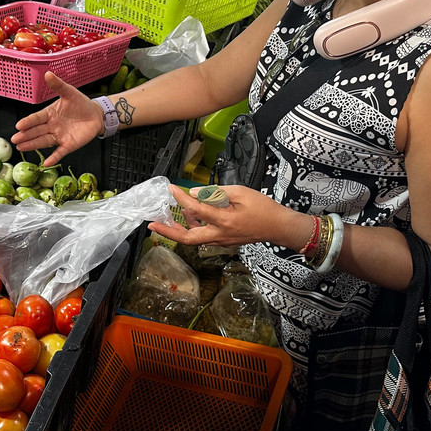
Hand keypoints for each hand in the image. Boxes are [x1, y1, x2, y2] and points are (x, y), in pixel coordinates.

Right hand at [11, 72, 102, 166]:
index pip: (36, 119)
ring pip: (44, 141)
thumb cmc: (80, 103)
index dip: (28, 122)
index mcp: (49, 114)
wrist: (95, 115)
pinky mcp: (68, 145)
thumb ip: (58, 86)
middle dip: (26, 136)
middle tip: (15, 139)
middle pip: (36, 132)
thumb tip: (48, 73)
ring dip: (33, 145)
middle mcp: (51, 126)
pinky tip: (45, 163)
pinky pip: (59, 152)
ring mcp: (59, 136)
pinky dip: (53, 157)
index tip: (19, 125)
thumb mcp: (69, 93)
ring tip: (21, 148)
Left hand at [148, 184, 295, 248]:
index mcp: (224, 221)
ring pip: (194, 239)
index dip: (181, 197)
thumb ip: (216, 193)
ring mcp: (221, 241)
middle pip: (187, 238)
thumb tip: (194, 193)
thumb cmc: (263, 208)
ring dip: (179, 229)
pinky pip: (203, 237)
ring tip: (167, 218)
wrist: (279, 227)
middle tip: (152, 226)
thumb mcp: (241, 193)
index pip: (195, 209)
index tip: (172, 189)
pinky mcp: (224, 242)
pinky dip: (194, 227)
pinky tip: (190, 216)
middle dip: (167, 232)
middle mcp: (220, 235)